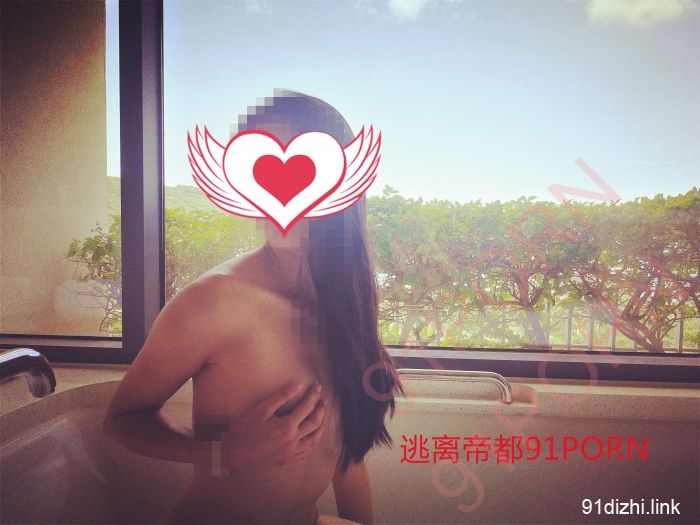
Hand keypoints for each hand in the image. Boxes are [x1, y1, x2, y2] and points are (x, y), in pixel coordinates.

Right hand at [200, 382, 327, 471]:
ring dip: (321, 427)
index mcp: (287, 426)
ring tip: (323, 417)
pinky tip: (312, 437)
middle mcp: (292, 441)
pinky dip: (312, 443)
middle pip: (314, 423)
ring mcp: (290, 452)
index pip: (306, 407)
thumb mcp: (262, 408)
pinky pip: (306, 453)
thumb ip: (282, 396)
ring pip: (314, 440)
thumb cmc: (245, 428)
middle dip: (321, 409)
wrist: (233, 452)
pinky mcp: (286, 460)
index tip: (317, 387)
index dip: (313, 395)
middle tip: (324, 400)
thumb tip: (299, 386)